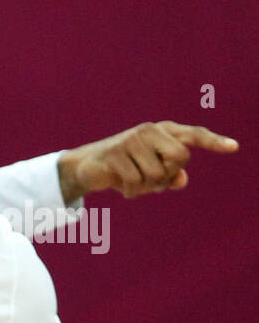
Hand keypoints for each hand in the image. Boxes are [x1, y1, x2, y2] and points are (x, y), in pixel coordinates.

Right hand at [57, 121, 237, 201]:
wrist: (88, 167)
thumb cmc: (125, 168)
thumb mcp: (150, 172)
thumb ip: (170, 176)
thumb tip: (180, 180)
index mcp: (163, 131)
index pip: (193, 135)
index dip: (213, 142)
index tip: (234, 148)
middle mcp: (150, 130)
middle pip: (180, 158)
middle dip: (168, 175)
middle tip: (152, 179)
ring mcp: (132, 140)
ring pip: (156, 174)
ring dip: (146, 188)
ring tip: (133, 185)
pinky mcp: (115, 153)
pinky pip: (136, 182)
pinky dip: (131, 192)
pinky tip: (123, 188)